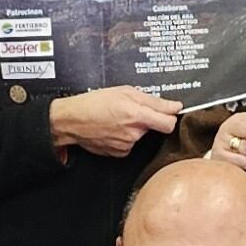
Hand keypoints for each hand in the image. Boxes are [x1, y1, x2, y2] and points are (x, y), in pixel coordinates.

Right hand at [50, 86, 179, 156]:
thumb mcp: (125, 91)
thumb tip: (174, 106)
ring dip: (134, 127)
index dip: (170, 116)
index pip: (169, 123)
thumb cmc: (93, 103)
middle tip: (131, 110)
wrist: (70, 121)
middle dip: (147, 119)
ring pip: (141, 135)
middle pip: (154, 127)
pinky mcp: (119, 153)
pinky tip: (112, 128)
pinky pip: (130, 143)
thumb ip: (153, 101)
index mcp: (137, 116)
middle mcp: (134, 134)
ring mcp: (126, 145)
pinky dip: (124, 136)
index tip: (168, 111)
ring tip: (117, 118)